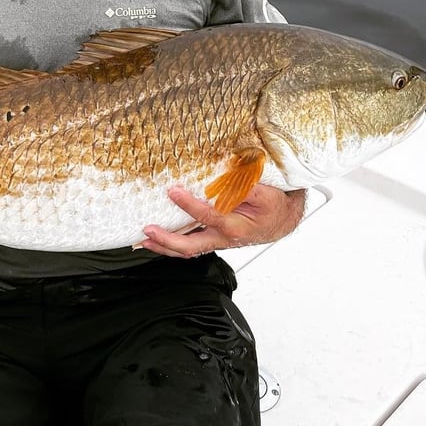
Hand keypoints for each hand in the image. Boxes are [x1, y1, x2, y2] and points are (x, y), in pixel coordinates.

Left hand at [137, 184, 305, 258]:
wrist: (281, 221)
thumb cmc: (273, 207)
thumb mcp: (265, 193)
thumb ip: (246, 186)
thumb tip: (226, 175)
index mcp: (235, 226)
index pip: (208, 216)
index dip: (189, 205)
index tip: (174, 192)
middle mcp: (223, 238)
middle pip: (191, 246)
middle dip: (167, 240)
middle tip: (148, 230)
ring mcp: (216, 241)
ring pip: (188, 250)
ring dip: (165, 246)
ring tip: (144, 239)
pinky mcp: (212, 239)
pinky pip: (190, 245)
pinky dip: (172, 244)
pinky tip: (157, 239)